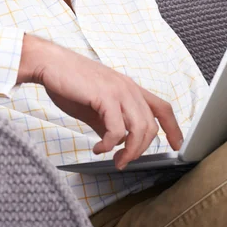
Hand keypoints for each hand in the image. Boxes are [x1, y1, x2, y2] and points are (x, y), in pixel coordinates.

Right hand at [18, 35, 182, 169]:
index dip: (173, 129)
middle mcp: (129, 88)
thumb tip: (117, 142)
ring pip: (139, 129)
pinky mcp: (105, 96)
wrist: (49, 64)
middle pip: (152, 126)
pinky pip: (117, 130)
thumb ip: (108, 122)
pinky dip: (109, 145)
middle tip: (123, 162)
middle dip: (141, 150)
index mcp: (129, 88)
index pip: (162, 108)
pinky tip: (98, 148)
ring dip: (129, 151)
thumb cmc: (68, 82)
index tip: (177, 146)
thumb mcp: (93, 106)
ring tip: (114, 159)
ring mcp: (119, 91)